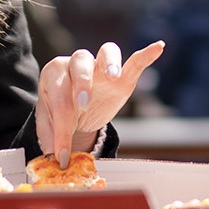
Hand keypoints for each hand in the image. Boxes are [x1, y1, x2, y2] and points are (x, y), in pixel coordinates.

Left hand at [37, 40, 164, 167]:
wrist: (72, 112)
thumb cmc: (58, 115)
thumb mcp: (50, 127)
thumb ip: (53, 138)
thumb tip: (55, 160)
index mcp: (53, 75)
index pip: (60, 100)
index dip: (61, 130)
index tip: (62, 155)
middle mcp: (75, 63)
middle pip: (80, 64)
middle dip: (82, 84)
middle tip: (83, 104)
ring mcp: (100, 66)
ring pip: (106, 53)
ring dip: (109, 63)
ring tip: (113, 76)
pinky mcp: (122, 76)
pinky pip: (135, 62)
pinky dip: (146, 56)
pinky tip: (158, 48)